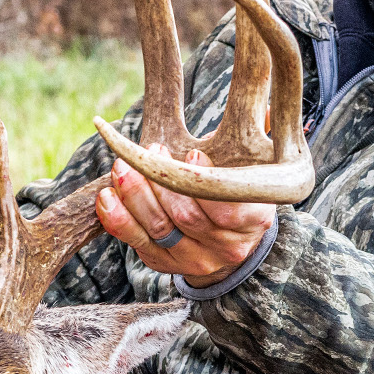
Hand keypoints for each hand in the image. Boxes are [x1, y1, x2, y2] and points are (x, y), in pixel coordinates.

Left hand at [96, 144, 276, 287]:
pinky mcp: (164, 264)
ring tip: (122, 166)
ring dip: (135, 195)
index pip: (228, 209)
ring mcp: (193, 260)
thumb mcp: (257, 172)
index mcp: (254, 222)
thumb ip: (262, 143)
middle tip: (151, 149)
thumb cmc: (239, 192)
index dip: (205, 183)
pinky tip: (106, 196)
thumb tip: (267, 110)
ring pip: (159, 229)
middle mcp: (226, 248)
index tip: (193, 154)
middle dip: (162, 181)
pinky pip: (137, 243)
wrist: (229, 242)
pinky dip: (117, 219)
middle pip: (187, 218)